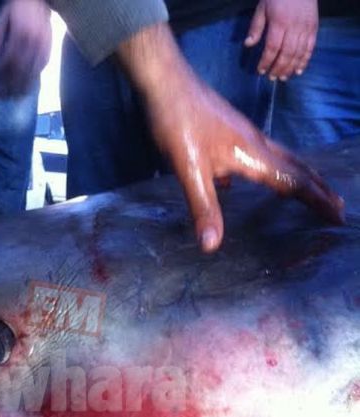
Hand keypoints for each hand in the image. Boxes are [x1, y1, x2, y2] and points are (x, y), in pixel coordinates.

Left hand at [0, 0, 51, 95]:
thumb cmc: (17, 7)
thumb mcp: (2, 19)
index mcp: (20, 34)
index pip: (9, 61)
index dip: (1, 74)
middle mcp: (33, 42)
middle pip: (21, 69)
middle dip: (11, 84)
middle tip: (3, 93)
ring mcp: (43, 46)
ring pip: (33, 71)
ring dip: (23, 85)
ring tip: (15, 94)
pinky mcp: (49, 48)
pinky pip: (41, 67)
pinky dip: (34, 77)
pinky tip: (27, 83)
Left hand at [117, 23, 342, 252]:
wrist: (167, 82)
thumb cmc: (177, 124)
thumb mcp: (188, 171)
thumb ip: (204, 208)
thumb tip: (212, 246)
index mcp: (253, 155)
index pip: (294, 182)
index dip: (316, 201)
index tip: (337, 218)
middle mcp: (257, 143)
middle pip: (297, 168)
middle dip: (319, 189)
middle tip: (337, 208)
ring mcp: (246, 134)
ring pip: (283, 158)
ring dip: (300, 177)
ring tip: (311, 192)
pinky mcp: (233, 131)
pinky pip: (264, 153)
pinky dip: (274, 169)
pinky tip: (258, 180)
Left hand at [245, 0, 317, 79]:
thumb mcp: (262, 7)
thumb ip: (256, 26)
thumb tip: (248, 44)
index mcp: (279, 22)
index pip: (272, 48)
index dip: (266, 62)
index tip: (261, 71)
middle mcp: (294, 27)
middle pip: (286, 54)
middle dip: (278, 68)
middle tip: (272, 78)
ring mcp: (306, 28)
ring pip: (298, 53)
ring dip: (290, 68)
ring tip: (283, 77)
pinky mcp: (314, 27)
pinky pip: (310, 48)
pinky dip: (305, 61)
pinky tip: (299, 70)